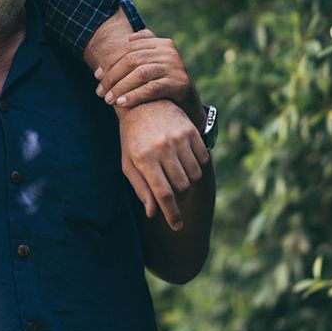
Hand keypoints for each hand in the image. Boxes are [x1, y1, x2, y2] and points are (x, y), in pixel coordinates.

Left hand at [95, 30, 202, 124]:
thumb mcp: (155, 63)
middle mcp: (169, 52)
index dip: (110, 62)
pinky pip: (152, 88)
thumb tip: (128, 38)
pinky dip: (134, 95)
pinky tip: (122, 103)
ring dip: (120, 87)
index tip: (97, 76)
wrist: (189, 102)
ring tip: (108, 100)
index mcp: (161, 43)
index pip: (129, 49)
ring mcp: (175, 67)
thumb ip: (143, 49)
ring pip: (140, 73)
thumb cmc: (164, 81)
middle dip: (112, 76)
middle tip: (100, 92)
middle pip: (132, 60)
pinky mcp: (179, 83)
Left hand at [118, 101, 208, 229]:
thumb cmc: (132, 139)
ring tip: (177, 178)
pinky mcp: (191, 131)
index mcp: (143, 157)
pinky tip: (185, 164)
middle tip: (173, 197)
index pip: (163, 194)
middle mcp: (162, 147)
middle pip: (181, 187)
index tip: (176, 226)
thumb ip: (141, 188)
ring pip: (194, 175)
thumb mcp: (128, 163)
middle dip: (179, 198)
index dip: (172, 214)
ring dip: (189, 183)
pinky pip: (203, 160)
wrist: (142, 104)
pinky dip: (197, 168)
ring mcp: (178, 138)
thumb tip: (153, 212)